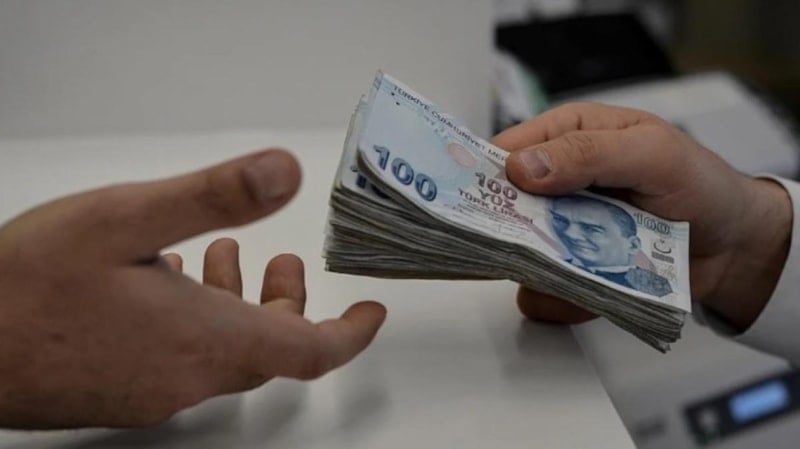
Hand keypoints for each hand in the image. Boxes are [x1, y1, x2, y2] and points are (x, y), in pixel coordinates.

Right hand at [0, 149, 385, 428]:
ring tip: (220, 257)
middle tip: (280, 263)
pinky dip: (197, 323)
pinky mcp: (123, 394)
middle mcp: (188, 377)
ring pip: (224, 353)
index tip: (370, 313)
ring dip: (238, 306)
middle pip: (269, 349)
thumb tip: (283, 173)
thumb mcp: (126, 219)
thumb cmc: (27, 288)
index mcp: (205, 339)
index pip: (309, 352)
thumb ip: (213, 197)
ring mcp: (154, 392)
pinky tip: (167, 284)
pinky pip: (183, 361)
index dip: (350, 334)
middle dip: (286, 304)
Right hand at [493, 103, 791, 330]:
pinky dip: (562, 299)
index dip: (481, 175)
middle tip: (531, 244)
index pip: (502, 152)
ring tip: (585, 266)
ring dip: (540, 270)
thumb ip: (589, 154)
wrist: (732, 246)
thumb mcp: (652, 154)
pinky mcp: (569, 271)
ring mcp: (559, 230)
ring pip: (515, 257)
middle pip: (499, 209)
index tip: (465, 200)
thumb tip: (523, 168)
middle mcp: (554, 184)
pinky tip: (598, 287)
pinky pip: (542, 293)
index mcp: (565, 137)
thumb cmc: (699, 185)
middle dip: (508, 231)